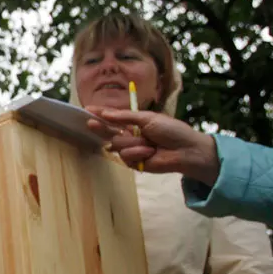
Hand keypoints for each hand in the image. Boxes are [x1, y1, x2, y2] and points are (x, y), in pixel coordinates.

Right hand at [85, 106, 219, 184]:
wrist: (186, 150)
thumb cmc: (172, 130)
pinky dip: (138, 153)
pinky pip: (126, 156)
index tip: (86, 110)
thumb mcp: (148, 118)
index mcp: (134, 123)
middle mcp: (130, 135)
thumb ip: (125, 117)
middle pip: (108, 132)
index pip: (113, 118)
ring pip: (117, 145)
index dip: (100, 114)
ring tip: (149, 143)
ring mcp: (131, 149)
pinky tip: (150, 152)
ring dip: (133, 143)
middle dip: (100, 127)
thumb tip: (106, 113)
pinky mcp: (134, 163)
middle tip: (90, 124)